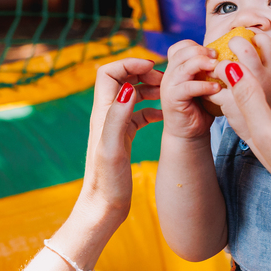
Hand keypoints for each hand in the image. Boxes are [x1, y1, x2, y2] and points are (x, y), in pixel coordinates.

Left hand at [78, 57, 163, 219]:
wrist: (103, 208)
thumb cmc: (107, 182)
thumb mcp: (113, 149)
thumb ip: (119, 117)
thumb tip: (128, 87)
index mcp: (102, 113)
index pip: (109, 72)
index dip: (129, 63)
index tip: (153, 67)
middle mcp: (106, 116)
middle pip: (121, 79)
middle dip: (142, 71)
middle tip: (165, 79)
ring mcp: (115, 127)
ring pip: (131, 95)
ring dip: (148, 88)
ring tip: (168, 93)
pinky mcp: (123, 138)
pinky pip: (138, 114)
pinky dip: (151, 108)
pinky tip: (164, 115)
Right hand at [159, 40, 220, 139]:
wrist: (189, 134)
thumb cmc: (201, 107)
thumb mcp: (205, 83)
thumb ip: (209, 70)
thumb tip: (230, 56)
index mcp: (176, 68)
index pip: (181, 46)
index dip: (198, 46)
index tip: (215, 52)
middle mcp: (169, 74)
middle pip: (181, 51)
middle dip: (201, 52)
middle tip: (218, 58)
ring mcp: (169, 86)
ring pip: (184, 66)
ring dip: (203, 64)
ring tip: (218, 69)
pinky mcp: (172, 99)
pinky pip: (188, 87)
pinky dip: (204, 85)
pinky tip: (217, 88)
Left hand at [209, 30, 270, 143]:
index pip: (265, 41)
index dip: (255, 37)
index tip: (250, 42)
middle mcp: (263, 78)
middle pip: (244, 47)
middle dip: (234, 43)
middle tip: (230, 47)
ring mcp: (246, 91)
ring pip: (224, 66)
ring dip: (218, 66)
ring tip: (218, 70)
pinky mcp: (230, 104)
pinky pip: (213, 88)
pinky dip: (209, 86)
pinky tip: (212, 88)